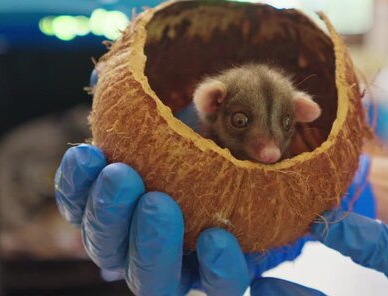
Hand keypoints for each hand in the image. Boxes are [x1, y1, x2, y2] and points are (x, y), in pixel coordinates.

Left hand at [55, 70, 374, 294]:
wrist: (192, 134)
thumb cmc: (235, 148)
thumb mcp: (262, 141)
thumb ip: (283, 130)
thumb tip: (309, 109)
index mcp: (217, 257)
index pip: (220, 283)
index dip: (219, 270)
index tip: (217, 238)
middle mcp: (170, 257)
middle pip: (154, 279)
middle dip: (153, 244)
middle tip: (158, 202)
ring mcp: (127, 236)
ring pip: (108, 248)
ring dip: (109, 214)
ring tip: (119, 172)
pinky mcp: (96, 205)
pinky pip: (77, 204)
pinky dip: (78, 184)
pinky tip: (88, 155)